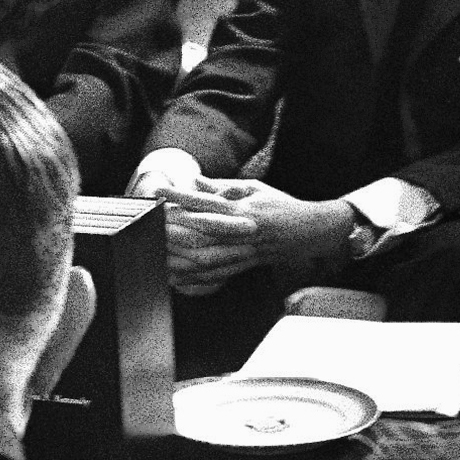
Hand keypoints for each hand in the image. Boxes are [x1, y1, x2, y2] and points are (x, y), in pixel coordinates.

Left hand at [160, 179, 352, 297]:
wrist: (310, 232)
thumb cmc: (280, 206)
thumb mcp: (253, 188)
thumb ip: (221, 186)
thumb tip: (194, 181)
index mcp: (244, 209)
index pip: (206, 202)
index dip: (180, 197)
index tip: (158, 192)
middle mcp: (242, 232)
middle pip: (201, 234)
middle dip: (172, 230)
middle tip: (149, 224)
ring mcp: (243, 253)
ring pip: (205, 259)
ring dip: (177, 257)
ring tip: (154, 251)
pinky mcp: (243, 267)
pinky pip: (213, 277)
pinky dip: (191, 279)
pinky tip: (172, 276)